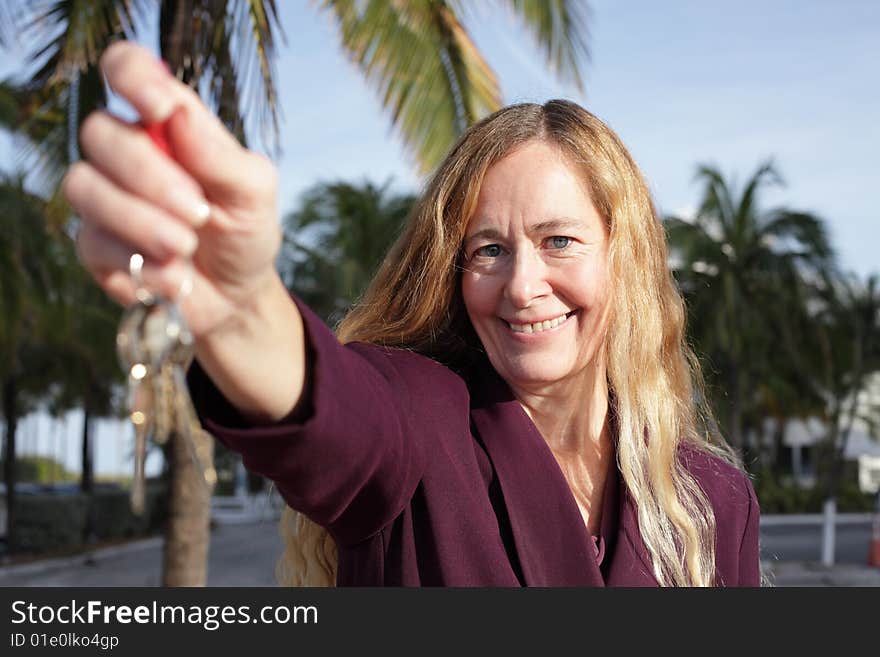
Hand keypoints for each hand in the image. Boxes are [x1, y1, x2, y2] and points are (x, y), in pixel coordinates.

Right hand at [64, 41, 281, 338]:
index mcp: (168, 125)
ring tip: (186, 249)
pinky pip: (94, 244)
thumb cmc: (245, 230)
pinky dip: (141, 265)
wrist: (238, 295)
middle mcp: (127, 153)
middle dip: (149, 176)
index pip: (127, 70)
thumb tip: (177, 116)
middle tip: (197, 212)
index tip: (160, 109)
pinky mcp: (95, 247)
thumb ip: (222, 156)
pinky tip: (175, 278)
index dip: (131, 76)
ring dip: (142, 223)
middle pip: (100, 133)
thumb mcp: (254, 193)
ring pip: (86, 188)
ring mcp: (105, 198)